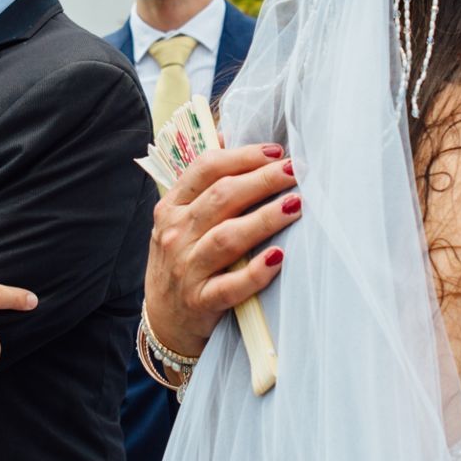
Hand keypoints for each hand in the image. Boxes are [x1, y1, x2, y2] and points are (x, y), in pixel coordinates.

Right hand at [145, 143, 299, 356]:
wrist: (163, 323)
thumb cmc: (182, 262)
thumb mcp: (180, 221)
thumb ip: (202, 184)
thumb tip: (231, 137)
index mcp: (171, 208)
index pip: (205, 170)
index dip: (242, 157)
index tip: (276, 151)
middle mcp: (175, 234)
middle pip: (222, 198)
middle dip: (263, 180)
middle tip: (296, 170)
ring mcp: (186, 269)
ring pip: (227, 237)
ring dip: (265, 218)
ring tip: (296, 204)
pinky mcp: (200, 302)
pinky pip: (231, 286)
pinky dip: (256, 272)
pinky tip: (279, 258)